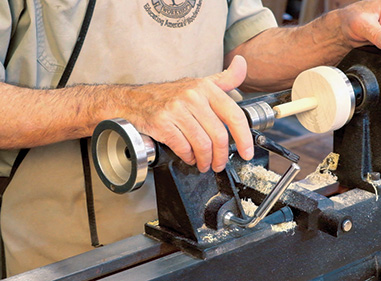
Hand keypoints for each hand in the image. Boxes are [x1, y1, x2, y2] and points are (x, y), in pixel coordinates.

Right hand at [123, 56, 252, 172]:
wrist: (131, 101)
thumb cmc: (168, 95)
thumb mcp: (198, 83)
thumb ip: (224, 79)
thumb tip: (242, 63)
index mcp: (206, 88)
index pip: (234, 115)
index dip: (244, 137)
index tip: (246, 152)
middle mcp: (192, 96)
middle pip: (219, 135)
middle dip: (221, 155)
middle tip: (219, 164)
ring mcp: (176, 110)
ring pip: (202, 144)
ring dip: (206, 160)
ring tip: (205, 163)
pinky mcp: (162, 123)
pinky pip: (184, 147)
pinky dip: (189, 157)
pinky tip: (189, 157)